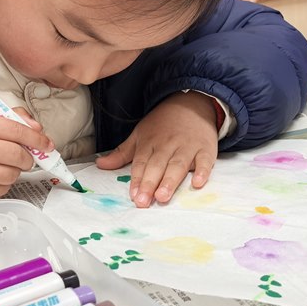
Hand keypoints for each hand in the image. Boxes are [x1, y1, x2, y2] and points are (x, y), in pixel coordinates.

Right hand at [0, 110, 52, 201]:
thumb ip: (12, 120)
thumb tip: (38, 131)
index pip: (15, 130)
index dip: (36, 138)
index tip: (46, 144)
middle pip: (17, 155)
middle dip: (28, 157)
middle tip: (25, 156)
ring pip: (12, 174)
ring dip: (15, 170)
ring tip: (3, 164)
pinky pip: (3, 189)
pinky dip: (4, 183)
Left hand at [96, 91, 218, 207]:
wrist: (192, 103)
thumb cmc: (162, 124)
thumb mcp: (140, 134)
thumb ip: (122, 153)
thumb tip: (100, 165)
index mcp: (149, 142)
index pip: (141, 163)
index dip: (137, 179)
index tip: (133, 196)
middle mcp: (168, 145)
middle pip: (157, 165)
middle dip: (149, 183)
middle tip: (144, 201)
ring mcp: (187, 146)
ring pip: (178, 165)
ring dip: (170, 181)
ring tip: (163, 196)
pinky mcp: (206, 148)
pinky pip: (205, 161)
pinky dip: (203, 172)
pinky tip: (198, 183)